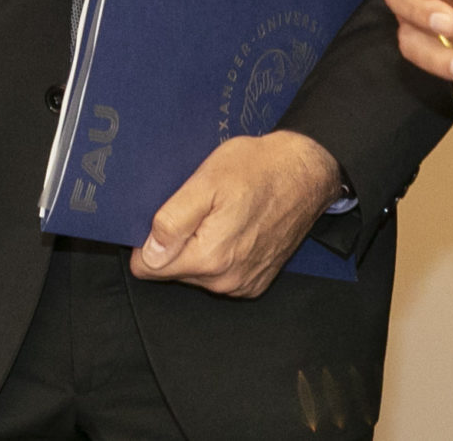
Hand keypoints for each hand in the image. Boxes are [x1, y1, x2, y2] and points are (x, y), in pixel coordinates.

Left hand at [129, 130, 343, 298]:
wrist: (306, 172)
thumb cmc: (258, 169)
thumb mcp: (207, 181)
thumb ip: (173, 221)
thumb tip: (147, 254)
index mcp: (209, 258)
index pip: (148, 268)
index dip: (148, 240)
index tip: (164, 216)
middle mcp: (225, 281)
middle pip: (171, 270)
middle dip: (176, 241)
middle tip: (197, 206)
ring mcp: (242, 284)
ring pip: (195, 273)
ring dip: (198, 246)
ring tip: (217, 213)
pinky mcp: (255, 281)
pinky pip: (219, 274)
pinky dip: (220, 253)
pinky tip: (233, 226)